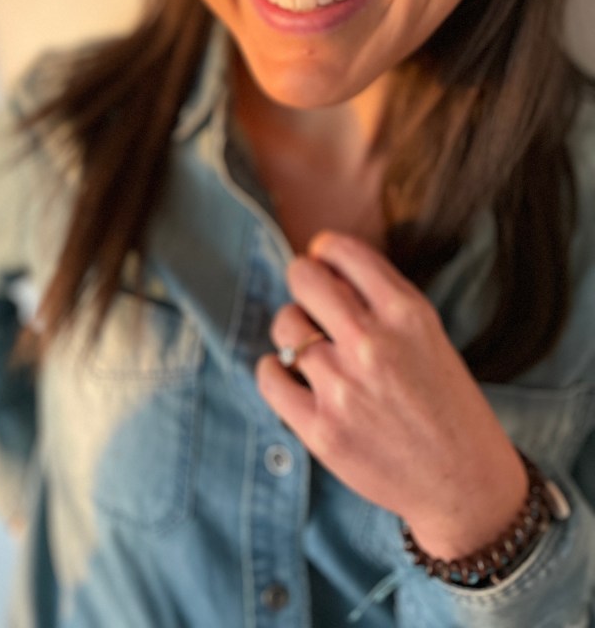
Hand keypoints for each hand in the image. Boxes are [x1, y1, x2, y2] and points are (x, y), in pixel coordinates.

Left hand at [256, 232, 527, 558]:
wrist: (463, 483)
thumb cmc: (444, 400)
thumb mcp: (428, 333)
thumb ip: (379, 295)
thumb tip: (320, 257)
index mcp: (406, 313)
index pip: (341, 250)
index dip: (324, 250)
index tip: (322, 260)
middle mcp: (372, 344)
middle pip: (303, 277)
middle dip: (302, 280)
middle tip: (310, 299)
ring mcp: (343, 387)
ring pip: (285, 324)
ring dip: (294, 331)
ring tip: (314, 348)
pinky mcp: (320, 429)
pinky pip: (270, 375)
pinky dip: (276, 370)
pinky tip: (294, 376)